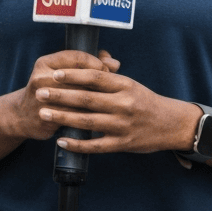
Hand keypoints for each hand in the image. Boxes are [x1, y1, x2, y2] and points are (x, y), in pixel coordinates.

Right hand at [5, 49, 119, 141]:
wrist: (22, 116)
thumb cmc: (50, 90)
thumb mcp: (62, 73)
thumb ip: (88, 64)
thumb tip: (114, 62)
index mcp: (45, 62)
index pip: (78, 57)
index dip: (96, 63)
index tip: (107, 70)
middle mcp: (41, 77)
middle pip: (79, 77)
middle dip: (99, 82)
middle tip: (111, 87)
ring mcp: (42, 98)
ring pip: (78, 97)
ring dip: (96, 99)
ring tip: (106, 101)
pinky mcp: (46, 116)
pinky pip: (74, 114)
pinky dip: (88, 114)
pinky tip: (99, 114)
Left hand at [34, 60, 199, 154]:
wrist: (171, 124)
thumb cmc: (146, 101)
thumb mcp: (131, 84)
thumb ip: (109, 78)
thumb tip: (87, 65)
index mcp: (125, 85)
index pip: (95, 77)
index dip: (73, 75)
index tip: (54, 74)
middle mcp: (123, 103)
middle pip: (86, 98)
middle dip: (60, 95)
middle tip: (40, 92)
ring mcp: (122, 125)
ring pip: (87, 121)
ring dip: (63, 117)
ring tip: (44, 113)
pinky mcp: (122, 143)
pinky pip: (95, 145)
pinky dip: (77, 143)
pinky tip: (61, 140)